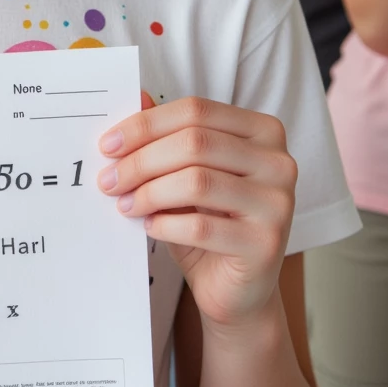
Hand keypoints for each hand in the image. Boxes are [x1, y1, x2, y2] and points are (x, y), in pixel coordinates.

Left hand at [97, 94, 295, 328]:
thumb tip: (135, 97)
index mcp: (263, 130)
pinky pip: (202, 226)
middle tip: (109, 179)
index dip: (147, 124)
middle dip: (141, 160)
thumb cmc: (208, 223)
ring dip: (149, 193)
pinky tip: (150, 227)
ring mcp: (279, 203)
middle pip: (195, 143)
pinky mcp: (266, 244)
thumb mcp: (185, 174)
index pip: (196, 110)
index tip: (108, 144)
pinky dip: (165, 224)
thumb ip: (167, 136)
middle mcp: (279, 161)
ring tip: (125, 204)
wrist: (236, 289)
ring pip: (197, 182)